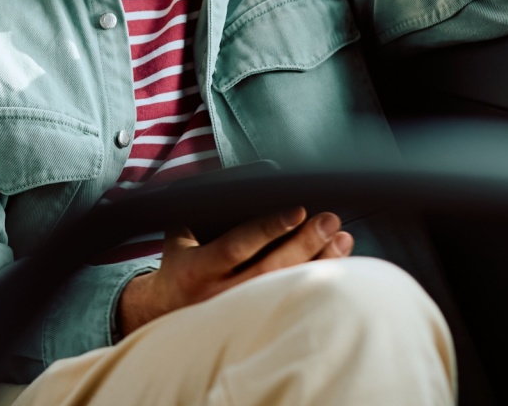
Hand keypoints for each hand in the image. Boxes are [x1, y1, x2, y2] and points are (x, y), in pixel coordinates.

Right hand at [118, 208, 351, 332]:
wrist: (167, 312)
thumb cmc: (180, 264)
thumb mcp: (179, 236)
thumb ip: (201, 212)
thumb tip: (236, 184)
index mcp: (196, 269)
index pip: (236, 246)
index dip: (268, 228)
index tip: (298, 210)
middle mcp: (218, 295)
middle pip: (269, 271)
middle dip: (304, 243)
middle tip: (328, 220)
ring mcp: (240, 313)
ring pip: (286, 290)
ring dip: (318, 263)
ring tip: (340, 239)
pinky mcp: (257, 323)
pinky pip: (293, 302)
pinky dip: (316, 280)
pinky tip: (335, 263)